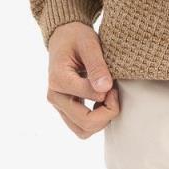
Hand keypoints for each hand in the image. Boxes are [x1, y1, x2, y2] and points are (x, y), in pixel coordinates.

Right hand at [47, 21, 119, 136]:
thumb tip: (104, 89)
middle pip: (86, 123)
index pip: (89, 98)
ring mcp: (59, 106)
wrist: (63, 38)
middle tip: (114, 92)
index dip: (108, 95)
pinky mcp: (65, 110)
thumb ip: (96, 65)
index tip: (112, 82)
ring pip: (83, 131)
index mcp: (58, 79)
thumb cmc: (76, 37)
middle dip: (108, 112)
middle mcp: (55, 97)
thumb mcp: (89, 43)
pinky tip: (102, 102)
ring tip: (108, 99)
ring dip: (102, 120)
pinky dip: (96, 121)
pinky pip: (82, 128)